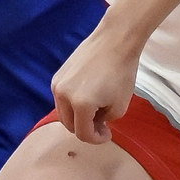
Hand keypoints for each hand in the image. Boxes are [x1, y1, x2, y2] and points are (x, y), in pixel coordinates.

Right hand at [51, 25, 139, 143]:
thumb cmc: (122, 72)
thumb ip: (105, 121)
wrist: (115, 40)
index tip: (107, 134)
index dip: (96, 139)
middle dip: (86, 129)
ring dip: (78, 117)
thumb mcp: (121, 105)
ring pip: (63, 112)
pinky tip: (88, 97)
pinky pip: (62, 98)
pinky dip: (73, 104)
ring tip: (96, 110)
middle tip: (102, 125)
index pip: (83, 134)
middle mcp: (63, 96)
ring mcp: (57, 84)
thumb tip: (95, 122)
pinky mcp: (57, 75)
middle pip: (69, 125)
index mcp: (80, 105)